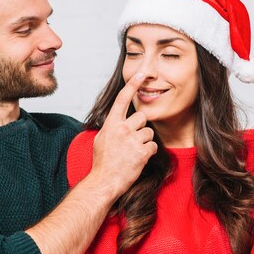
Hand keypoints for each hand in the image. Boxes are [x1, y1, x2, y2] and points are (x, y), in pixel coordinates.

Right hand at [91, 72, 156, 194]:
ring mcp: (132, 141)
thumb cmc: (102, 162)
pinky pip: (152, 146)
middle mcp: (122, 129)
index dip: (133, 84)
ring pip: (149, 132)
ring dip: (144, 141)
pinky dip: (148, 153)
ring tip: (132, 152)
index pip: (123, 99)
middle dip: (140, 127)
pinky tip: (137, 159)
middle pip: (142, 117)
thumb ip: (112, 126)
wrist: (104, 181)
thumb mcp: (101, 139)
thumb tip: (118, 119)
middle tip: (131, 140)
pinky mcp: (142, 152)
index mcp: (111, 124)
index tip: (142, 72)